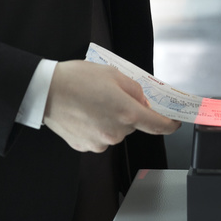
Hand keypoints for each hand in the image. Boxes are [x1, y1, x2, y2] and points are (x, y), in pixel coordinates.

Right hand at [42, 60, 178, 152]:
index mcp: (126, 113)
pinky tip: (84, 113)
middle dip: (127, 111)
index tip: (175, 123)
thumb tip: (141, 103)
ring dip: (110, 119)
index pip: (157, 125)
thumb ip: (134, 90)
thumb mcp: (113, 74)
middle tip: (110, 95)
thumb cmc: (77, 79)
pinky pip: (99, 137)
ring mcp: (99, 143)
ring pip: (115, 131)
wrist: (45, 92)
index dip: (170, 125)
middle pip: (132, 125)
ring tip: (92, 103)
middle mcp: (115, 133)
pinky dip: (96, 126)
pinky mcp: (84, 147)